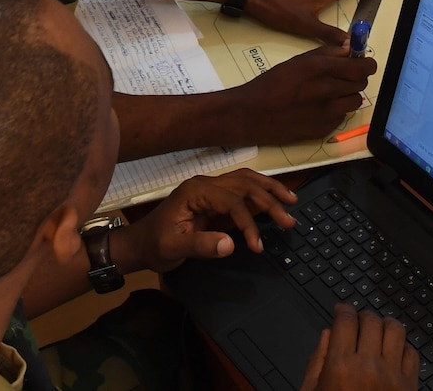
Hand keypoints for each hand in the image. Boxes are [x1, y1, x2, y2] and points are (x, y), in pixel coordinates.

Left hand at [119, 169, 297, 272]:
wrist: (140, 244)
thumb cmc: (154, 246)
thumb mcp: (172, 249)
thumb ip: (200, 246)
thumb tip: (231, 245)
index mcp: (195, 191)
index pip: (231, 201)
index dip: (248, 222)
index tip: (256, 245)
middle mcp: (206, 184)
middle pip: (244, 185)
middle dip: (269, 201)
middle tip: (289, 221)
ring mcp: (211, 190)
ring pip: (246, 182)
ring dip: (269, 191)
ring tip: (291, 201)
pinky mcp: (215, 200)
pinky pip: (242, 192)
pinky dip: (261, 195)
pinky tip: (275, 201)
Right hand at [228, 44, 375, 142]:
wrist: (252, 114)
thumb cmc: (272, 83)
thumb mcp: (298, 61)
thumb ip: (326, 53)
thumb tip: (350, 48)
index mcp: (320, 69)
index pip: (361, 67)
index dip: (367, 65)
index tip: (365, 64)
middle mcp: (327, 90)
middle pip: (361, 84)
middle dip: (356, 79)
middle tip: (345, 78)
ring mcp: (327, 113)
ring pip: (355, 102)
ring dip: (348, 96)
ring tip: (333, 94)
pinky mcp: (324, 130)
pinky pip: (341, 117)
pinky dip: (336, 111)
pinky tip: (320, 108)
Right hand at [299, 305, 418, 390]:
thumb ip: (317, 362)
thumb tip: (329, 334)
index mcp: (340, 366)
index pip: (346, 320)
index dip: (343, 309)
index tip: (341, 309)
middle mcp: (369, 366)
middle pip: (371, 320)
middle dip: (362, 316)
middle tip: (357, 321)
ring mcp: (393, 377)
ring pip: (396, 330)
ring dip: (386, 325)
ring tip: (379, 329)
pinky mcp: (410, 388)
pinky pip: (413, 354)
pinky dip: (404, 347)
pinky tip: (394, 351)